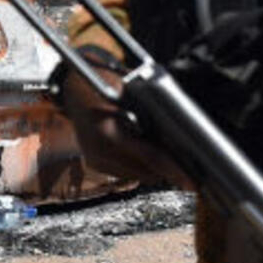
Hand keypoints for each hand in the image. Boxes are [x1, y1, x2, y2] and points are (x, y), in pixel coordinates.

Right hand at [60, 68, 194, 190]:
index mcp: (107, 131)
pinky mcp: (94, 162)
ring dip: (153, 168)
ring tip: (164, 154)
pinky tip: (142, 151)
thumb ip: (150, 113)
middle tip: (185, 164)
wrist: (71, 85)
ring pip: (138, 175)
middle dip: (166, 169)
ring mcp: (94, 157)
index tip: (191, 181)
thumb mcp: (129, 91)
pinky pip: (126, 172)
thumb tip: (179, 135)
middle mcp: (98, 149)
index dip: (174, 170)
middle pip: (146, 172)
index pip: (149, 157)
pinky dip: (138, 165)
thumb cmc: (100, 80)